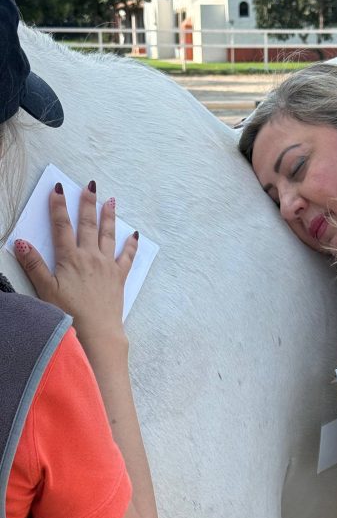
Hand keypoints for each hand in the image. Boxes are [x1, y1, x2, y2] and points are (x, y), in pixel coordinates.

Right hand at [14, 181, 137, 347]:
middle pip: (88, 224)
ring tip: (111, 201)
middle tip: (89, 186)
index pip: (61, 226)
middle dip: (87, 203)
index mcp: (70, 258)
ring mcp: (107, 265)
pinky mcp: (119, 277)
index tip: (58, 189)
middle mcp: (90, 256)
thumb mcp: (45, 289)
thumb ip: (34, 265)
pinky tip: (135, 235)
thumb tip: (21, 243)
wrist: (98, 331)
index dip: (58, 206)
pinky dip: (131, 245)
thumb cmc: (70, 313)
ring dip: (109, 217)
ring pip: (108, 235)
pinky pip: (127, 256)